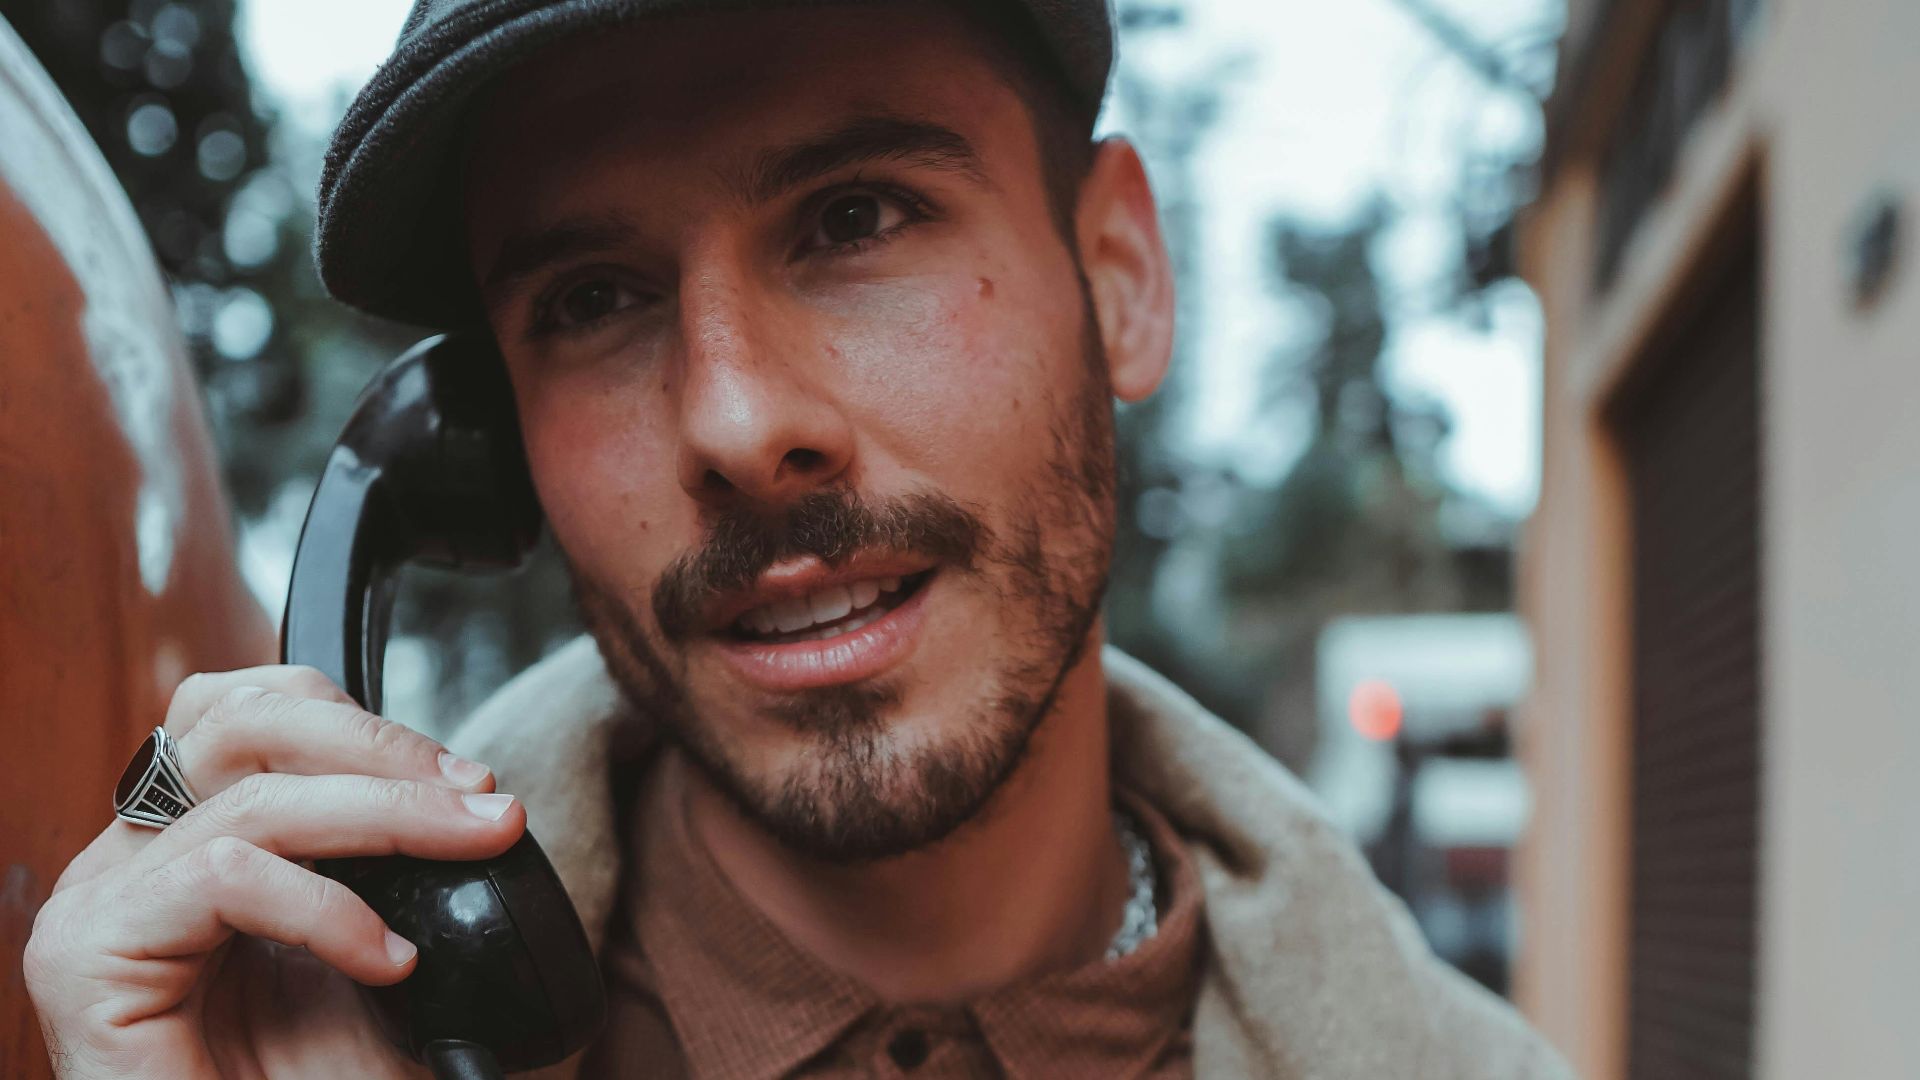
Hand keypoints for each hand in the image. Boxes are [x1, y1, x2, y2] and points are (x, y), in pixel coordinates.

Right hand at [24, 666, 525, 1077]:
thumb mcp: (371, 950)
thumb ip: (396, 869)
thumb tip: (479, 806)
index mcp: (187, 841)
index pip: (251, 711)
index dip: (363, 725)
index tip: (469, 782)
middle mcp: (132, 859)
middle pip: (241, 720)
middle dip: (382, 747)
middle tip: (482, 800)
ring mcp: (101, 902)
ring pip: (249, 793)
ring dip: (386, 813)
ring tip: (470, 850)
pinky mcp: (86, 956)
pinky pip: (222, 876)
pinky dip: (325, 905)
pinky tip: (388, 958)